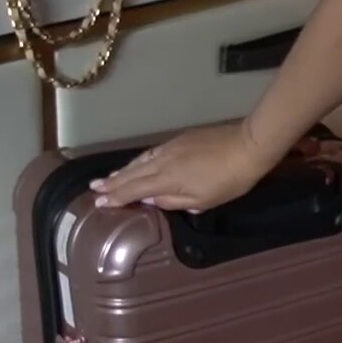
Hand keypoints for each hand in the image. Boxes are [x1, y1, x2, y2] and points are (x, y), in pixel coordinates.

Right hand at [88, 121, 278, 211]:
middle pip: (132, 173)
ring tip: (107, 178)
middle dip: (112, 182)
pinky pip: (151, 152)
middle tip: (93, 188)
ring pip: (140, 161)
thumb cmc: (228, 180)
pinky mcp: (179, 140)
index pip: (134, 190)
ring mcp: (170, 148)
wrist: (247, 146)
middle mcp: (163, 161)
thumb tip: (149, 199)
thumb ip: (173, 201)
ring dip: (122, 170)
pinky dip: (139, 160)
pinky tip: (136, 164)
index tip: (99, 203)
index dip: (116, 197)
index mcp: (167, 179)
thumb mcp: (203, 200)